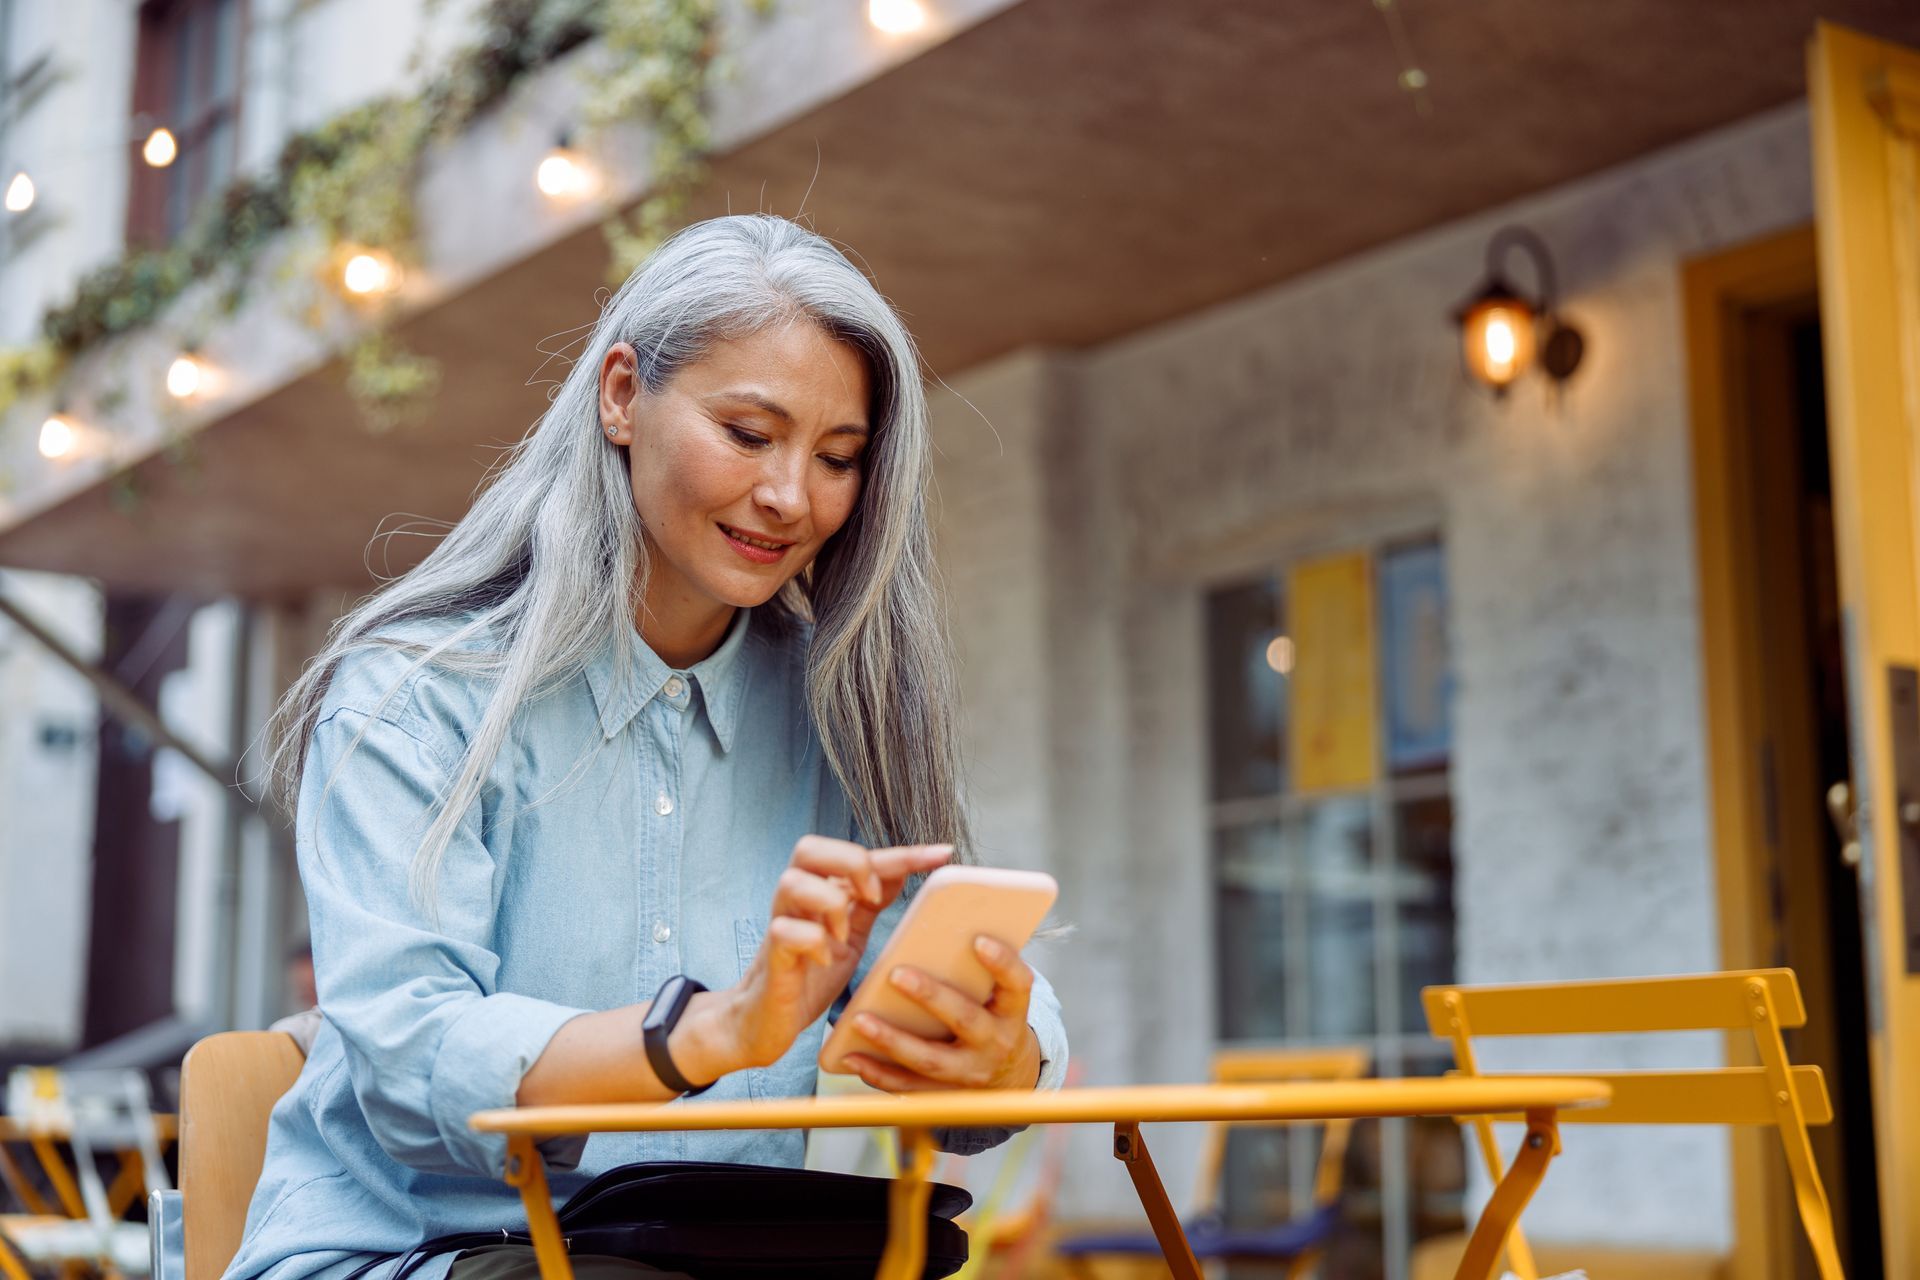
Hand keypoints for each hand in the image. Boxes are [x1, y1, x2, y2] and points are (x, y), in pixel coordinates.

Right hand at [717, 836, 953, 1075]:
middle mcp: (795, 900)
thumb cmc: (808, 975)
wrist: (767, 1021)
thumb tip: (901, 871)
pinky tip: (825, 960)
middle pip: (809, 848)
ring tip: (842, 934)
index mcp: (819, 891)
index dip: (902, 853)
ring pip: (792, 882)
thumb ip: (868, 904)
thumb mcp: (849, 935)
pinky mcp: (772, 956)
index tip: (942, 854)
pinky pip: (785, 931)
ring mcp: (780, 924)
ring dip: (829, 903)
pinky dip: (812, 942)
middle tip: (872, 896)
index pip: (859, 856)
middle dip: (850, 863)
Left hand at [841, 935, 1042, 1091]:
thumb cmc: (995, 1017)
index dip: (1002, 963)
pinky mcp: (947, 1094)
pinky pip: (909, 1086)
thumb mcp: (1001, 997)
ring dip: (891, 1040)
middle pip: (965, 1019)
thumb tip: (941, 928)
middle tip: (896, 973)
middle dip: (930, 996)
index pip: (1017, 984)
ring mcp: (971, 1073)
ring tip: (859, 1020)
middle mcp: (996, 1043)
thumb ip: (981, 971)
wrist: (1011, 1077)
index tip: (979, 939)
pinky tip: (852, 1056)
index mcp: (1013, 1012)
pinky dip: (879, 1073)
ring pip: (929, 1058)